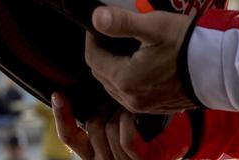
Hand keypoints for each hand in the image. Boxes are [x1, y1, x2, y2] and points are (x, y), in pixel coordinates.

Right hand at [51, 93, 191, 159]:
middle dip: (104, 108)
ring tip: (129, 107)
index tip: (58, 94)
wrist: (181, 135)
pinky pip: (125, 136)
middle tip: (116, 98)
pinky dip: (129, 122)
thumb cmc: (146, 123)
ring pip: (107, 128)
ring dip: (120, 112)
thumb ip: (95, 110)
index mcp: (95, 151)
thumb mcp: (114, 116)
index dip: (61, 115)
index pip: (69, 136)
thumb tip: (71, 86)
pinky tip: (133, 115)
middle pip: (91, 127)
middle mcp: (106, 159)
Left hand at [85, 6, 195, 114]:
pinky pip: (131, 95)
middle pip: (102, 74)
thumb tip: (95, 17)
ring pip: (115, 86)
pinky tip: (140, 63)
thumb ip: (122, 22)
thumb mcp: (154, 26)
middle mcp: (130, 99)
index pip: (93, 59)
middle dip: (102, 53)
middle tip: (111, 33)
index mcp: (125, 79)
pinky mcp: (156, 108)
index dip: (92, 39)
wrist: (220, 67)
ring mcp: (144, 107)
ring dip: (114, 67)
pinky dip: (128, 79)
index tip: (98, 25)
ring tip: (125, 47)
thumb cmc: (187, 44)